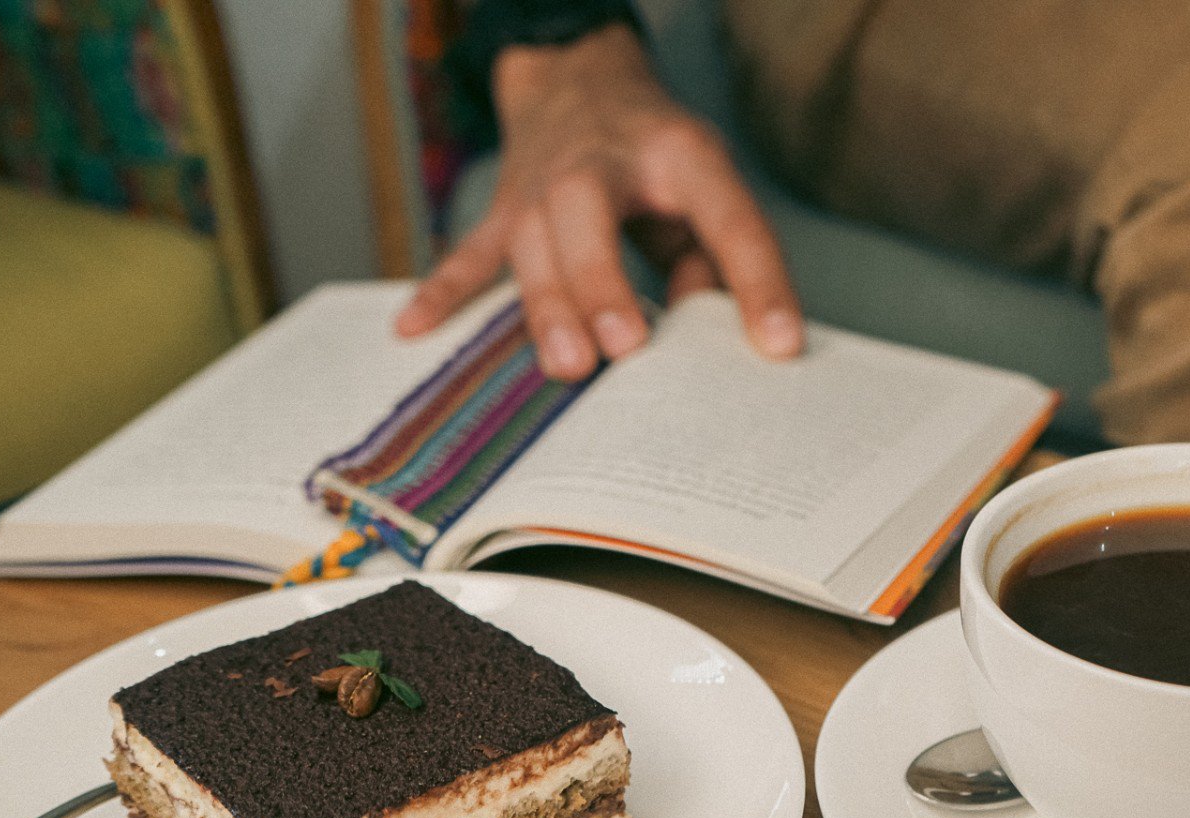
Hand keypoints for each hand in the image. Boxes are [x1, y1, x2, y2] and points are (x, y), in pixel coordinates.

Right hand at [394, 25, 802, 378]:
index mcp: (678, 155)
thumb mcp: (707, 190)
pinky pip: (469, 255)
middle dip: (604, 281)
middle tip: (625, 346)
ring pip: (532, 244)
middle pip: (589, 215)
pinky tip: (411, 329)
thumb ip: (719, 260)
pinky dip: (441, 293)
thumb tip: (714, 337)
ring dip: (547, 306)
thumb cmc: (656, 156)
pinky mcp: (504, 212)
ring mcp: (542, 186)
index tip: (778, 344)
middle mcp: (602, 164)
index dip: (757, 280)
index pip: (725, 214)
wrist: (578, 80)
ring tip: (568, 366)